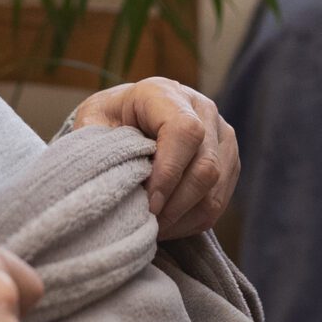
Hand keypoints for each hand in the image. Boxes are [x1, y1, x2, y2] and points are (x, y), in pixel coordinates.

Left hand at [71, 78, 238, 238]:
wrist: (129, 115)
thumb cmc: (109, 121)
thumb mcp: (93, 122)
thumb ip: (99, 144)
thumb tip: (114, 181)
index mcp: (166, 93)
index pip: (185, 132)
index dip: (169, 172)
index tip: (147, 201)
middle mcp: (202, 109)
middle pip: (206, 165)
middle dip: (175, 204)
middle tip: (147, 223)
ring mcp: (221, 135)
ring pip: (215, 187)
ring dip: (184, 216)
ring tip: (154, 227)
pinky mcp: (229, 160)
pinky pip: (219, 200)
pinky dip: (192, 220)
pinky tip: (167, 224)